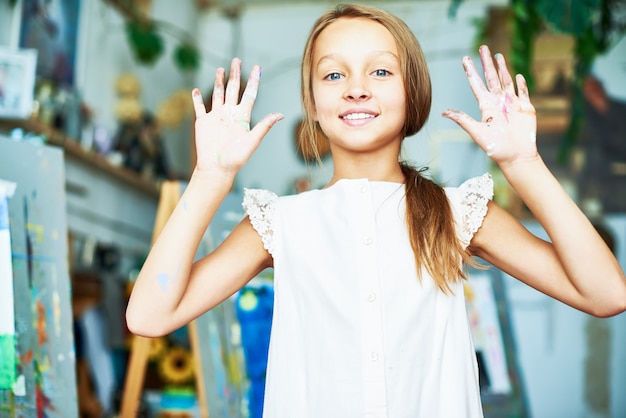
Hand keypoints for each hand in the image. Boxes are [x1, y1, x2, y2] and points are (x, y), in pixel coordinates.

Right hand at [192, 58, 282, 173]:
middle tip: (237, 60)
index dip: (254, 81)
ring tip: (221, 69)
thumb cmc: (236, 158)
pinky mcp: (203, 122)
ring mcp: (216, 117)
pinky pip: (199, 108)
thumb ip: (264, 126)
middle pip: (234, 89)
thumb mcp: (253, 141)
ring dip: (219, 82)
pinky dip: (196, 99)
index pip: (250, 94)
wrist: (217, 168)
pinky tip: (196, 90)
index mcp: (242, 117)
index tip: (257, 67)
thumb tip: (280, 114)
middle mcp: (230, 114)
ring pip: (218, 94)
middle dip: (235, 74)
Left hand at [442, 45, 537, 166]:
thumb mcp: (477, 132)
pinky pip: (523, 92)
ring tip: (497, 55)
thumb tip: (444, 112)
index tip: (464, 59)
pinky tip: (517, 75)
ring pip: (506, 81)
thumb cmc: (495, 147)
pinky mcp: (525, 108)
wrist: (516, 156)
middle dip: (486, 63)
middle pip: (491, 78)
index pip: (476, 84)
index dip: (471, 71)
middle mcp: (498, 103)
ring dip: (502, 68)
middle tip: (483, 47)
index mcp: (486, 107)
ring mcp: (512, 104)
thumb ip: (463, 120)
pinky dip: (521, 83)